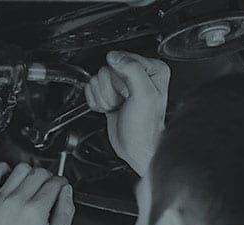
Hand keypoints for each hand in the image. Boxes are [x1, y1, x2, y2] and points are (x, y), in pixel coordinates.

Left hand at [0, 162, 74, 224]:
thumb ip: (66, 212)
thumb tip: (66, 190)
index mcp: (36, 210)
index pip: (55, 182)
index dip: (61, 183)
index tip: (58, 188)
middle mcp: (16, 201)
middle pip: (39, 173)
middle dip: (47, 178)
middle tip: (45, 187)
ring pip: (19, 169)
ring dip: (28, 173)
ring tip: (28, 184)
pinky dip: (3, 169)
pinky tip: (8, 176)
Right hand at [85, 51, 169, 175]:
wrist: (136, 147)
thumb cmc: (145, 127)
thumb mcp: (144, 94)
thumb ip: (131, 69)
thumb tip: (114, 56)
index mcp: (152, 69)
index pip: (121, 59)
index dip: (120, 78)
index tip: (127, 93)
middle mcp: (137, 74)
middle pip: (106, 70)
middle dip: (110, 90)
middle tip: (122, 101)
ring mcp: (121, 85)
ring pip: (97, 80)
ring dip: (104, 98)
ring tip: (117, 106)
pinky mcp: (110, 95)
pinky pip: (92, 90)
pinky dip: (97, 102)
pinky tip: (110, 109)